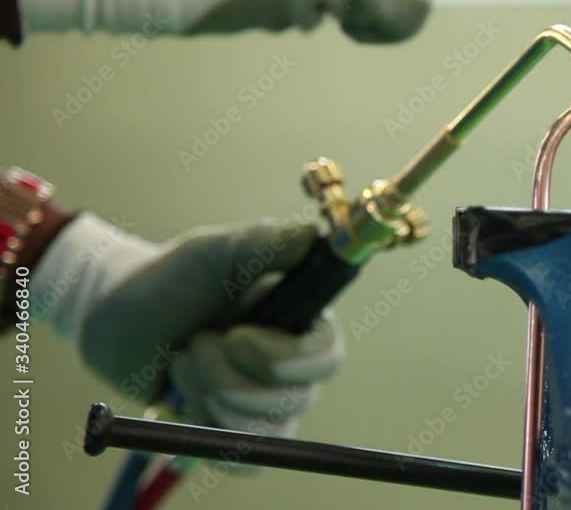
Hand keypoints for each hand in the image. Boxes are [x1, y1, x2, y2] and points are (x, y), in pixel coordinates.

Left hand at [68, 217, 340, 436]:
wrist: (117, 317)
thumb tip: (316, 237)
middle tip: (192, 345)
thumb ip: (267, 242)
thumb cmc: (172, 278)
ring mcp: (264, 404)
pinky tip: (178, 400)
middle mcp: (291, 367)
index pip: (327, 356)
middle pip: (296, 400)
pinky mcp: (235, 434)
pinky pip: (240, 458)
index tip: (237, 339)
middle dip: (231, 380)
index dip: (288, 359)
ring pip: (264, 432)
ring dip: (208, 398)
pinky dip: (201, 431)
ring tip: (180, 361)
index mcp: (299, 322)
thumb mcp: (215, 252)